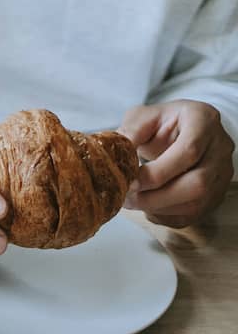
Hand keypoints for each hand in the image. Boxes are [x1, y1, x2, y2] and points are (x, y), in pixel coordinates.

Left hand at [119, 100, 234, 227]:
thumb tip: (112, 156)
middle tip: (126, 198)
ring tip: (131, 202)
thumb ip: (129, 133)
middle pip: (197, 183)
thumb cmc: (161, 123)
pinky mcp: (216, 193)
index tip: (129, 181)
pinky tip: (147, 207)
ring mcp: (222, 173)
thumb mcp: (142, 117)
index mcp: (204, 121)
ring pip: (196, 203)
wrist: (182, 130)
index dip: (157, 172)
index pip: (188, 151)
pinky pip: (193, 214)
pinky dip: (165, 216)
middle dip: (156, 196)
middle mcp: (220, 148)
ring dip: (157, 208)